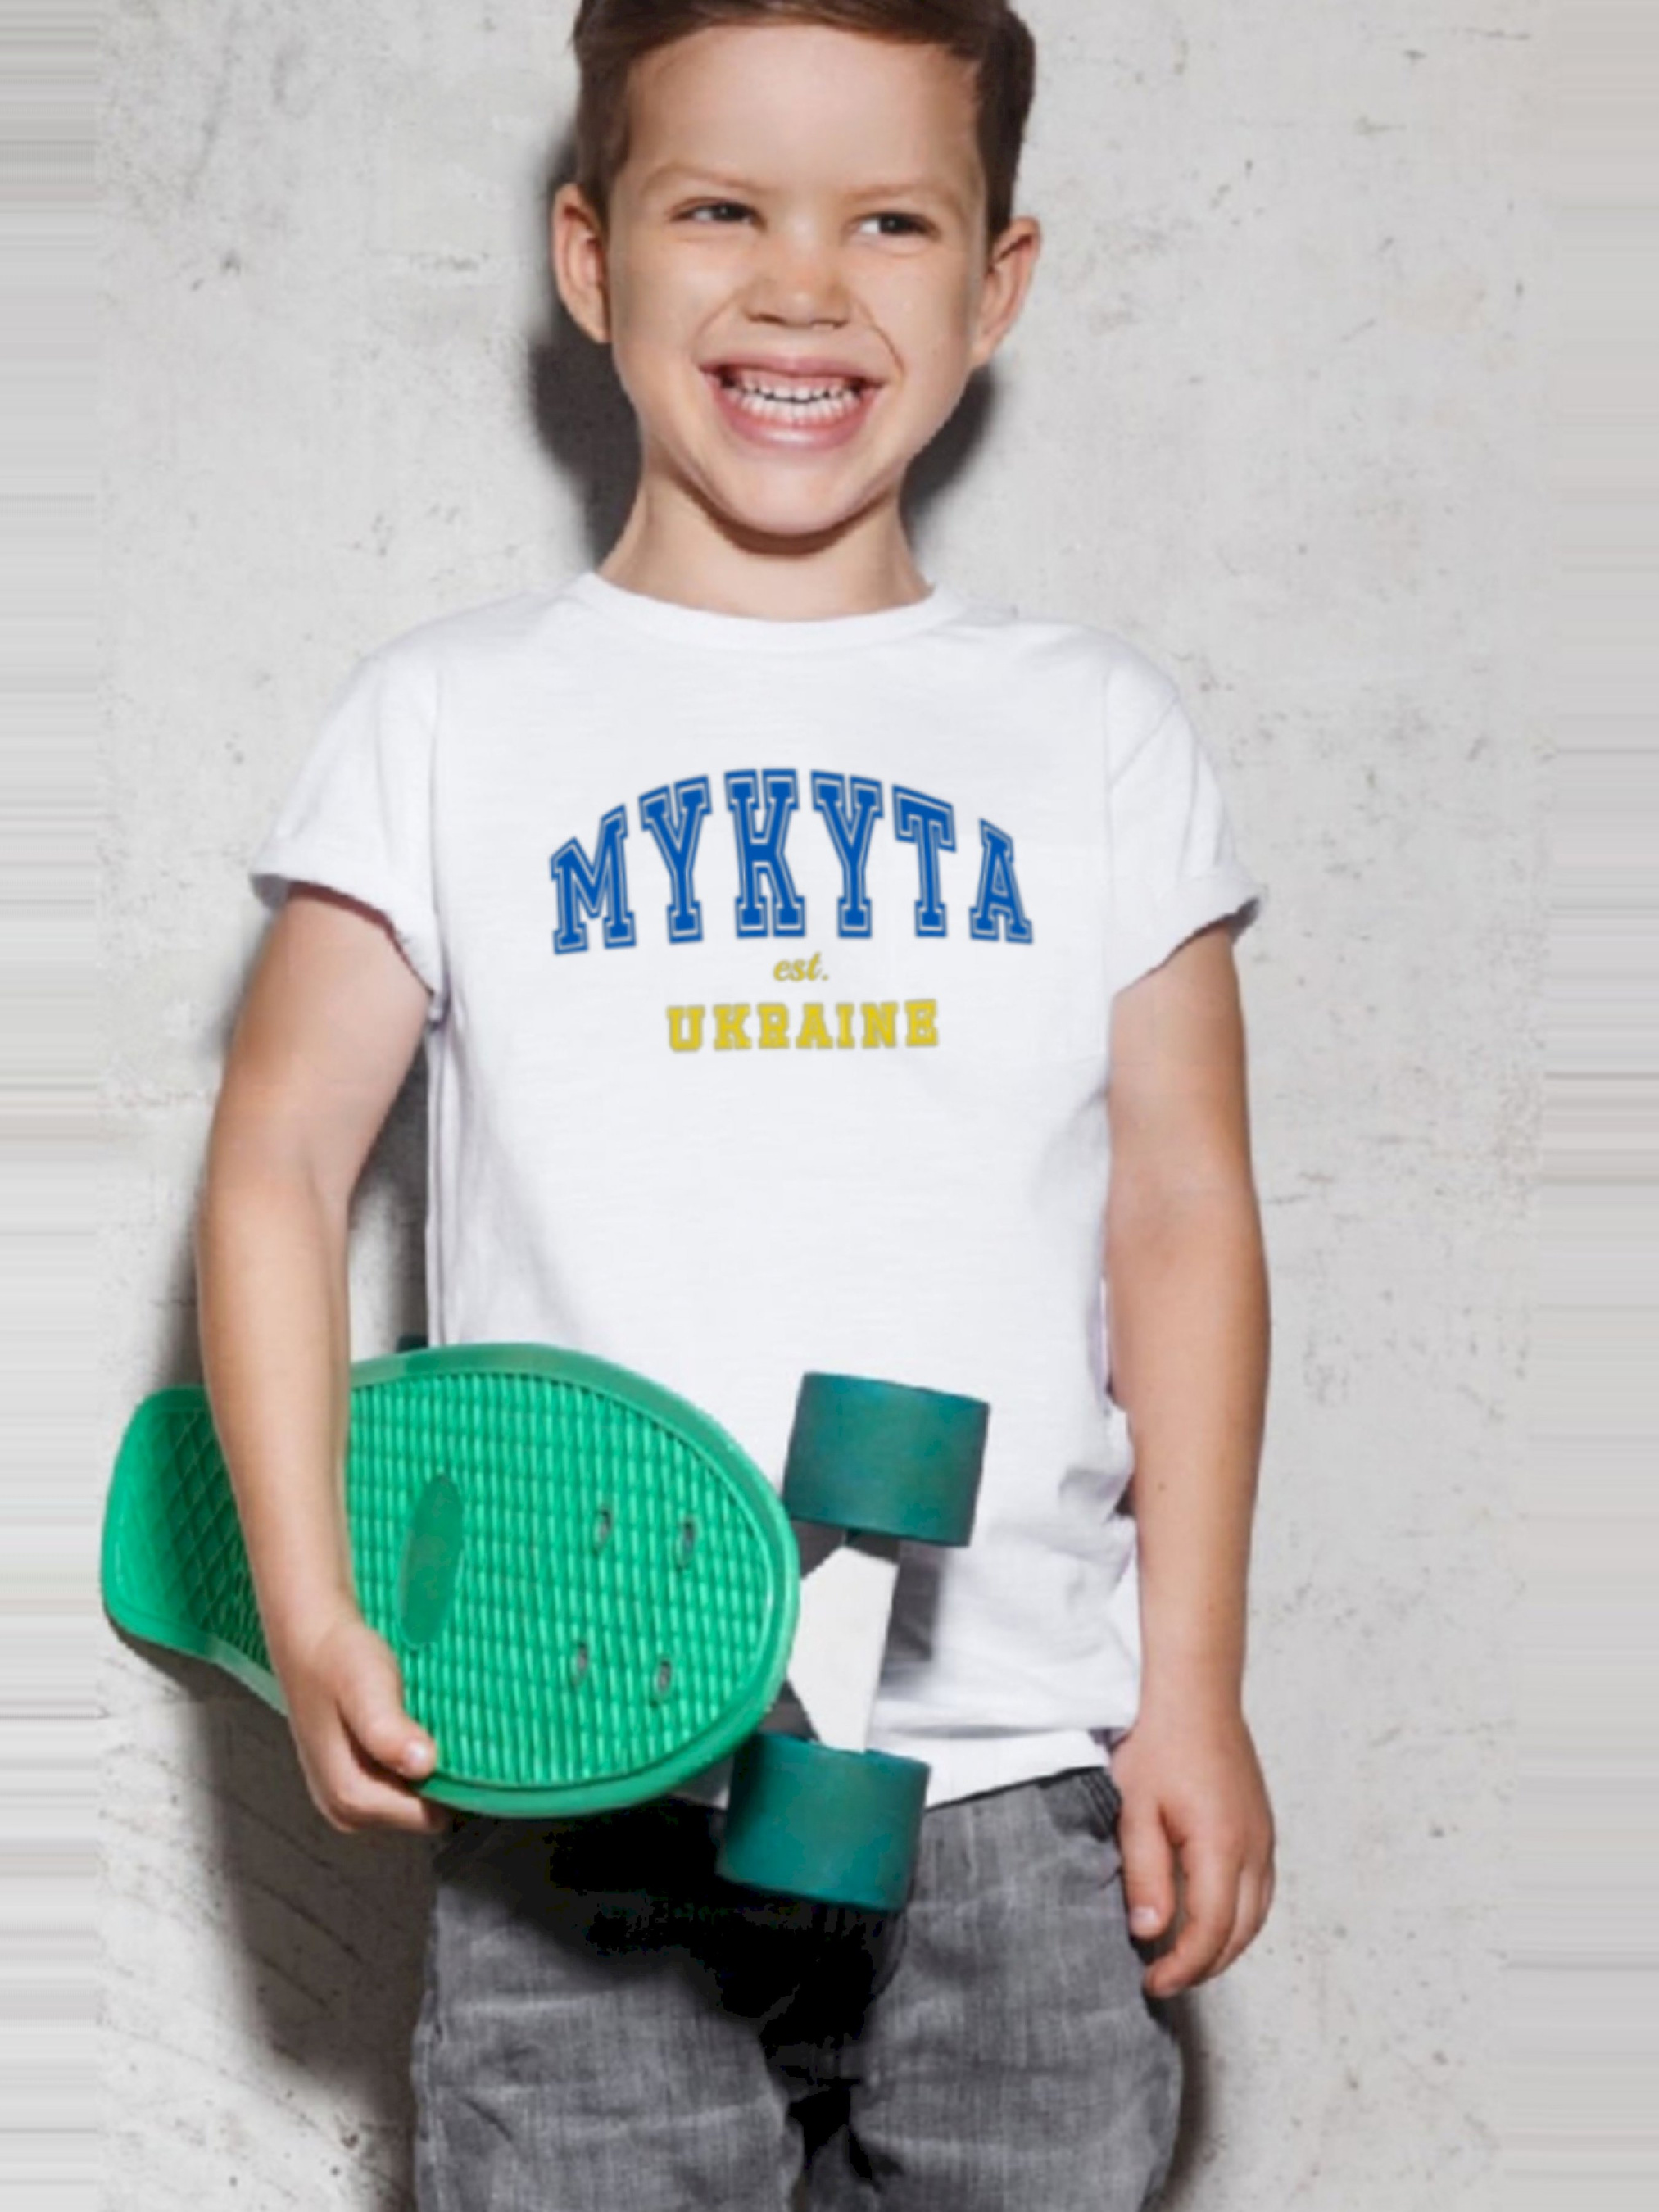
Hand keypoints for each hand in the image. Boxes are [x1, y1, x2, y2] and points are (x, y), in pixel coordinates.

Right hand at [270, 1603, 454, 1841]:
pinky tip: (414, 1730)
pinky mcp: (354, 1782)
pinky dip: (414, 1763)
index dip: (452, 1786)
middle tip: (444, 1729)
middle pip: (422, 1814)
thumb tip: (422, 1764)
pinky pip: (401, 1786)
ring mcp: (348, 1799)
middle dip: (439, 1779)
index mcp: (348, 1797)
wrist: (313, 1639)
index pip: (427, 1817)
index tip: (463, 1747)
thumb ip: (388, 1730)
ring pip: (414, 1800)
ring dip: (428, 1769)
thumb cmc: (339, 1660)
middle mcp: (345, 1810)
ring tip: (428, 1724)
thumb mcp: (366, 1688)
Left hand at [1109, 1694, 1274, 1996]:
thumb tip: (1150, 1932)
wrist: (1194, 1691)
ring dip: (1225, 1946)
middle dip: (1205, 1966)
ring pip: (1257, 1916)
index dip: (1184, 1966)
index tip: (1153, 1983)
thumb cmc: (1160, 1743)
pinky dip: (1239, 1918)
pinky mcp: (1262, 1826)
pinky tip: (1210, 1919)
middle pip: (1241, 1933)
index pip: (1211, 1931)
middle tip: (1164, 1979)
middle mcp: (1254, 1847)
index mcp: (1222, 1845)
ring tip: (1185, 1958)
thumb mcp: (1136, 1809)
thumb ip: (1145, 1873)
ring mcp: (1264, 1837)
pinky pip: (1260, 1891)